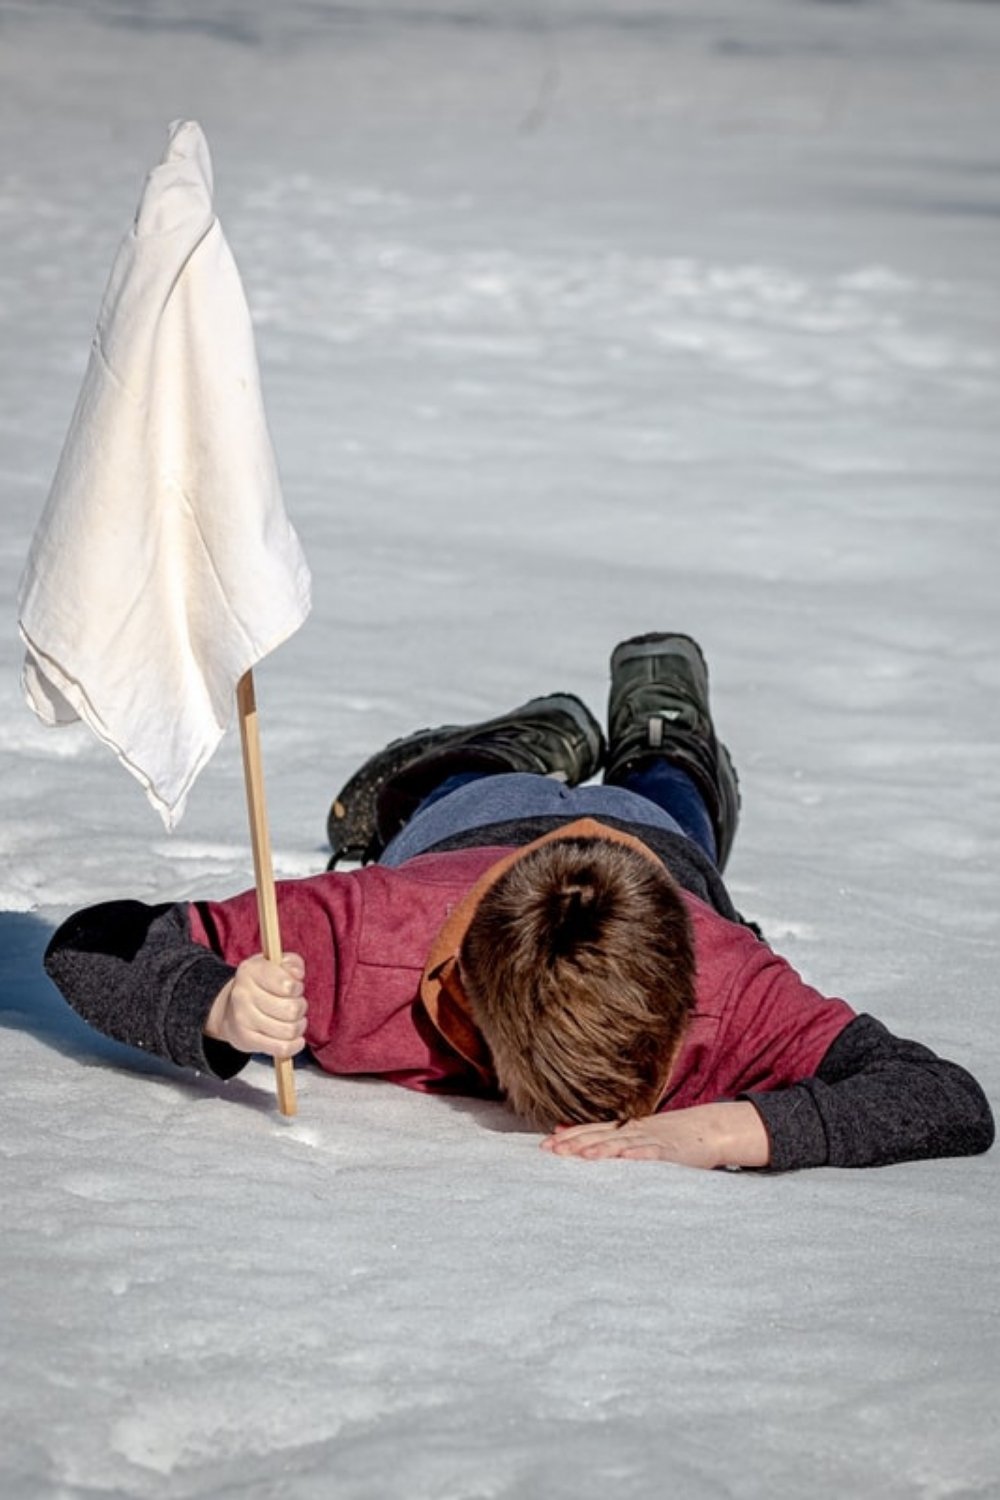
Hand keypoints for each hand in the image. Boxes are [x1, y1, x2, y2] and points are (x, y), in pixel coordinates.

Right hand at [204, 952, 307, 1059]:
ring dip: (299, 1026)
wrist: (230, 1010)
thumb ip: (291, 963)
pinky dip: (294, 1045)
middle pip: (292, 1010)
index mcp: (251, 971)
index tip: (294, 988)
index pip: (287, 985)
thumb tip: (297, 973)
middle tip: (295, 1005)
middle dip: (301, 1008)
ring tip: (293, 1020)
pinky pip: (282, 1048)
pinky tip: (295, 1038)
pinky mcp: (247, 1040)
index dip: (297, 988)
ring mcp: (243, 1019)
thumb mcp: (275, 964)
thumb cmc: (260, 985)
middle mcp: (243, 994)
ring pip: (290, 1030)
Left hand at [540, 1101, 769, 1169]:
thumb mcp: (629, 1133)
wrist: (706, 1129)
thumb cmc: (664, 1136)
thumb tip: (560, 1131)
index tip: (544, 1147)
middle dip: (577, 1144)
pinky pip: (654, 1153)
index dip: (568, 1138)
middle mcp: (633, 1131)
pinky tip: (628, 1158)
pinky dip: (640, 1154)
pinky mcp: (671, 1151)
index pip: (590, 1131)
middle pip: (601, 1136)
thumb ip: (598, 1133)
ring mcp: (652, 1139)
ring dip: (603, 1149)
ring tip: (584, 1156)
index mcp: (623, 1129)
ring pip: (624, 1144)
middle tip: (554, 1152)